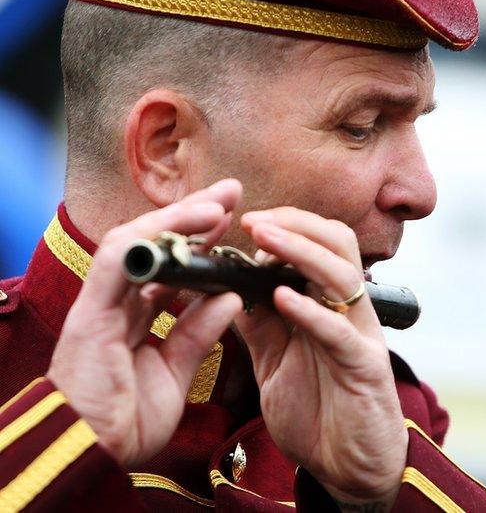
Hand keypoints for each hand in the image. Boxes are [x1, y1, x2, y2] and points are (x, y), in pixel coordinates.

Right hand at [46, 179, 244, 466]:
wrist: (90, 454)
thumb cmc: (127, 421)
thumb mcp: (175, 373)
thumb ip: (197, 335)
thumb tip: (230, 298)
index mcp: (134, 318)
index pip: (171, 268)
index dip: (202, 243)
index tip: (235, 223)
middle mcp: (117, 304)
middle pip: (156, 246)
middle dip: (193, 215)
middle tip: (232, 192)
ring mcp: (101, 305)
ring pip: (138, 243)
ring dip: (179, 217)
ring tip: (219, 202)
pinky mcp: (91, 312)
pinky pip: (118, 261)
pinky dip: (153, 238)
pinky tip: (190, 224)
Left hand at [235, 208, 406, 508]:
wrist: (350, 467)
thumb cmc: (318, 412)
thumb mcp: (275, 361)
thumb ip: (259, 324)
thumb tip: (228, 286)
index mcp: (330, 305)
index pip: (318, 243)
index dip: (285, 225)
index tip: (243, 222)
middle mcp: (350, 311)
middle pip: (338, 243)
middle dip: (296, 224)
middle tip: (253, 221)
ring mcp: (361, 336)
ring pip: (343, 275)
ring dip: (302, 251)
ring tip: (265, 241)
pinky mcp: (365, 368)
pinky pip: (340, 332)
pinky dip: (311, 311)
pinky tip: (282, 298)